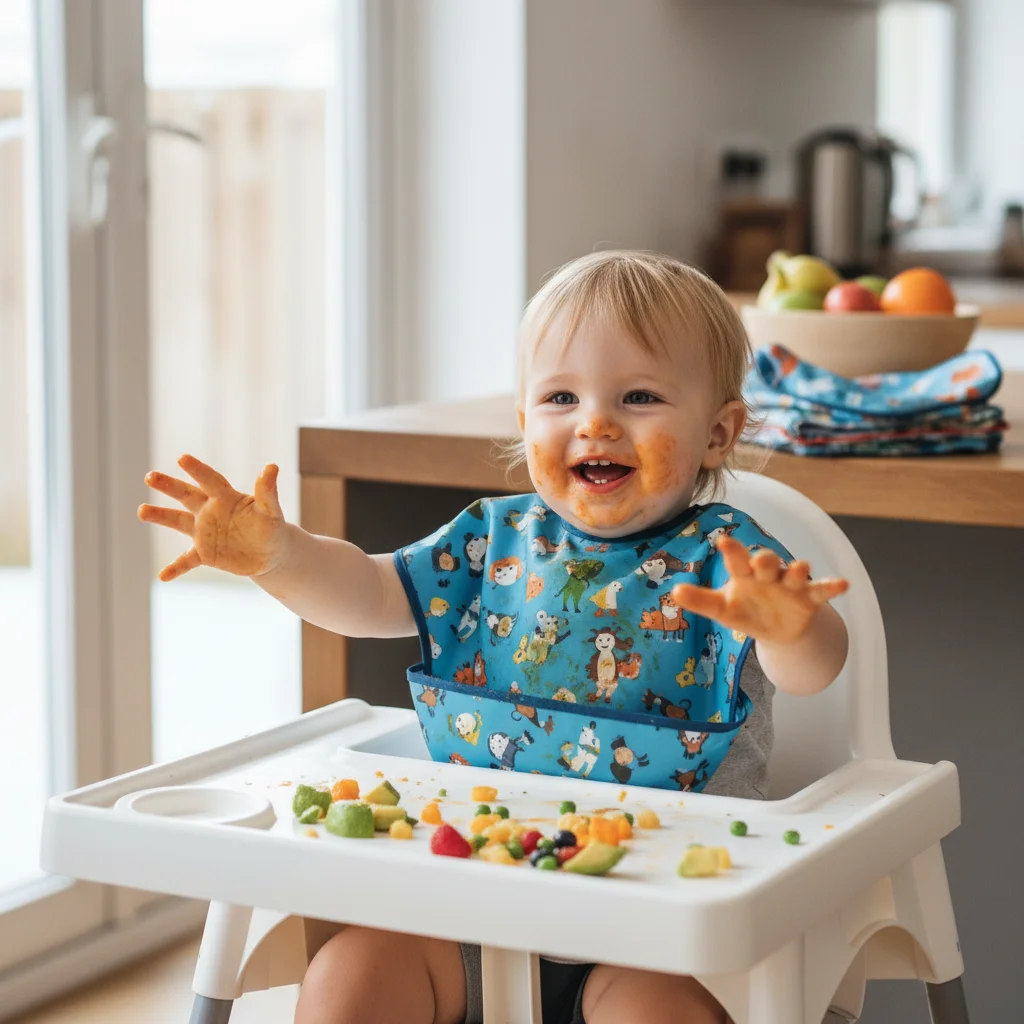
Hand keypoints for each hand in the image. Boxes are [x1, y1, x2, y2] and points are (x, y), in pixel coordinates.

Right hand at [138, 454, 288, 581]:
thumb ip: (268, 491)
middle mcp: (210, 511)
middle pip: (187, 495)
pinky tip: (163, 576)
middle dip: (169, 486)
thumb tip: (271, 467)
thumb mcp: (272, 510)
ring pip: (178, 522)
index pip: (210, 480)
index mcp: (226, 497)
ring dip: (161, 516)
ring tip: (142, 510)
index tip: (182, 459)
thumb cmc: (271, 527)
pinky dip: (175, 568)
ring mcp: (205, 532)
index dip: (197, 470)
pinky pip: (186, 561)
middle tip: (150, 477)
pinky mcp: (205, 554)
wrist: (270, 553)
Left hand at [671, 535, 848, 645]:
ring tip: (800, 567)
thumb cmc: (746, 610)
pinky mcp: (809, 599)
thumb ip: (701, 601)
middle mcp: (768, 575)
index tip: (724, 541)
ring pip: (795, 573)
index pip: (736, 561)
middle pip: (766, 563)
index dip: (732, 551)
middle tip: (760, 557)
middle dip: (764, 560)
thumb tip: (674, 593)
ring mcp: (790, 585)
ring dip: (798, 569)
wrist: (777, 630)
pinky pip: (821, 590)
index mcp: (744, 575)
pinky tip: (843, 584)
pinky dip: (832, 586)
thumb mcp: (723, 609)